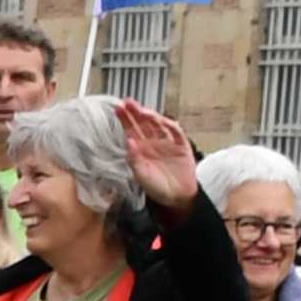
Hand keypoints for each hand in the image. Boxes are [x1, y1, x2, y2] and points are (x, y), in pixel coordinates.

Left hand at [116, 98, 201, 212]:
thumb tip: (128, 141)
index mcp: (140, 147)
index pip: (131, 129)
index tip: (119, 108)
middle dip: (136, 112)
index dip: (126, 118)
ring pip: (159, 125)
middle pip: (144, 123)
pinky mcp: (181, 146)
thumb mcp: (141, 175)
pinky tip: (165, 122)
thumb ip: (134, 159)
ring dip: (152, 116)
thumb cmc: (156, 186)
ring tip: (143, 111)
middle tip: (129, 103)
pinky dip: (172, 127)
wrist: (176, 197)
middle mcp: (153, 141)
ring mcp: (167, 142)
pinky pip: (177, 133)